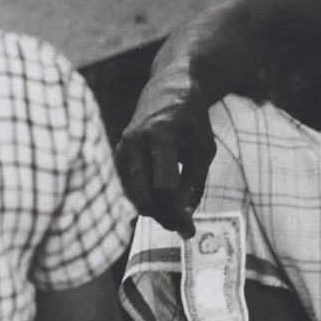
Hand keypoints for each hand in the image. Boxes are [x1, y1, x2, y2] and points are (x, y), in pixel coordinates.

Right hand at [114, 93, 214, 233]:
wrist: (167, 90)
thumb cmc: (191, 122)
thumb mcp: (204, 149)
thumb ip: (196, 183)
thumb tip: (185, 216)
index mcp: (161, 136)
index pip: (164, 187)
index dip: (178, 213)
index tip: (190, 229)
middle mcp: (135, 142)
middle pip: (143, 197)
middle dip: (163, 218)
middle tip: (181, 226)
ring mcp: (121, 148)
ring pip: (133, 196)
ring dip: (154, 211)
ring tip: (174, 212)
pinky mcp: (116, 155)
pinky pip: (128, 188)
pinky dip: (144, 199)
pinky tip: (161, 200)